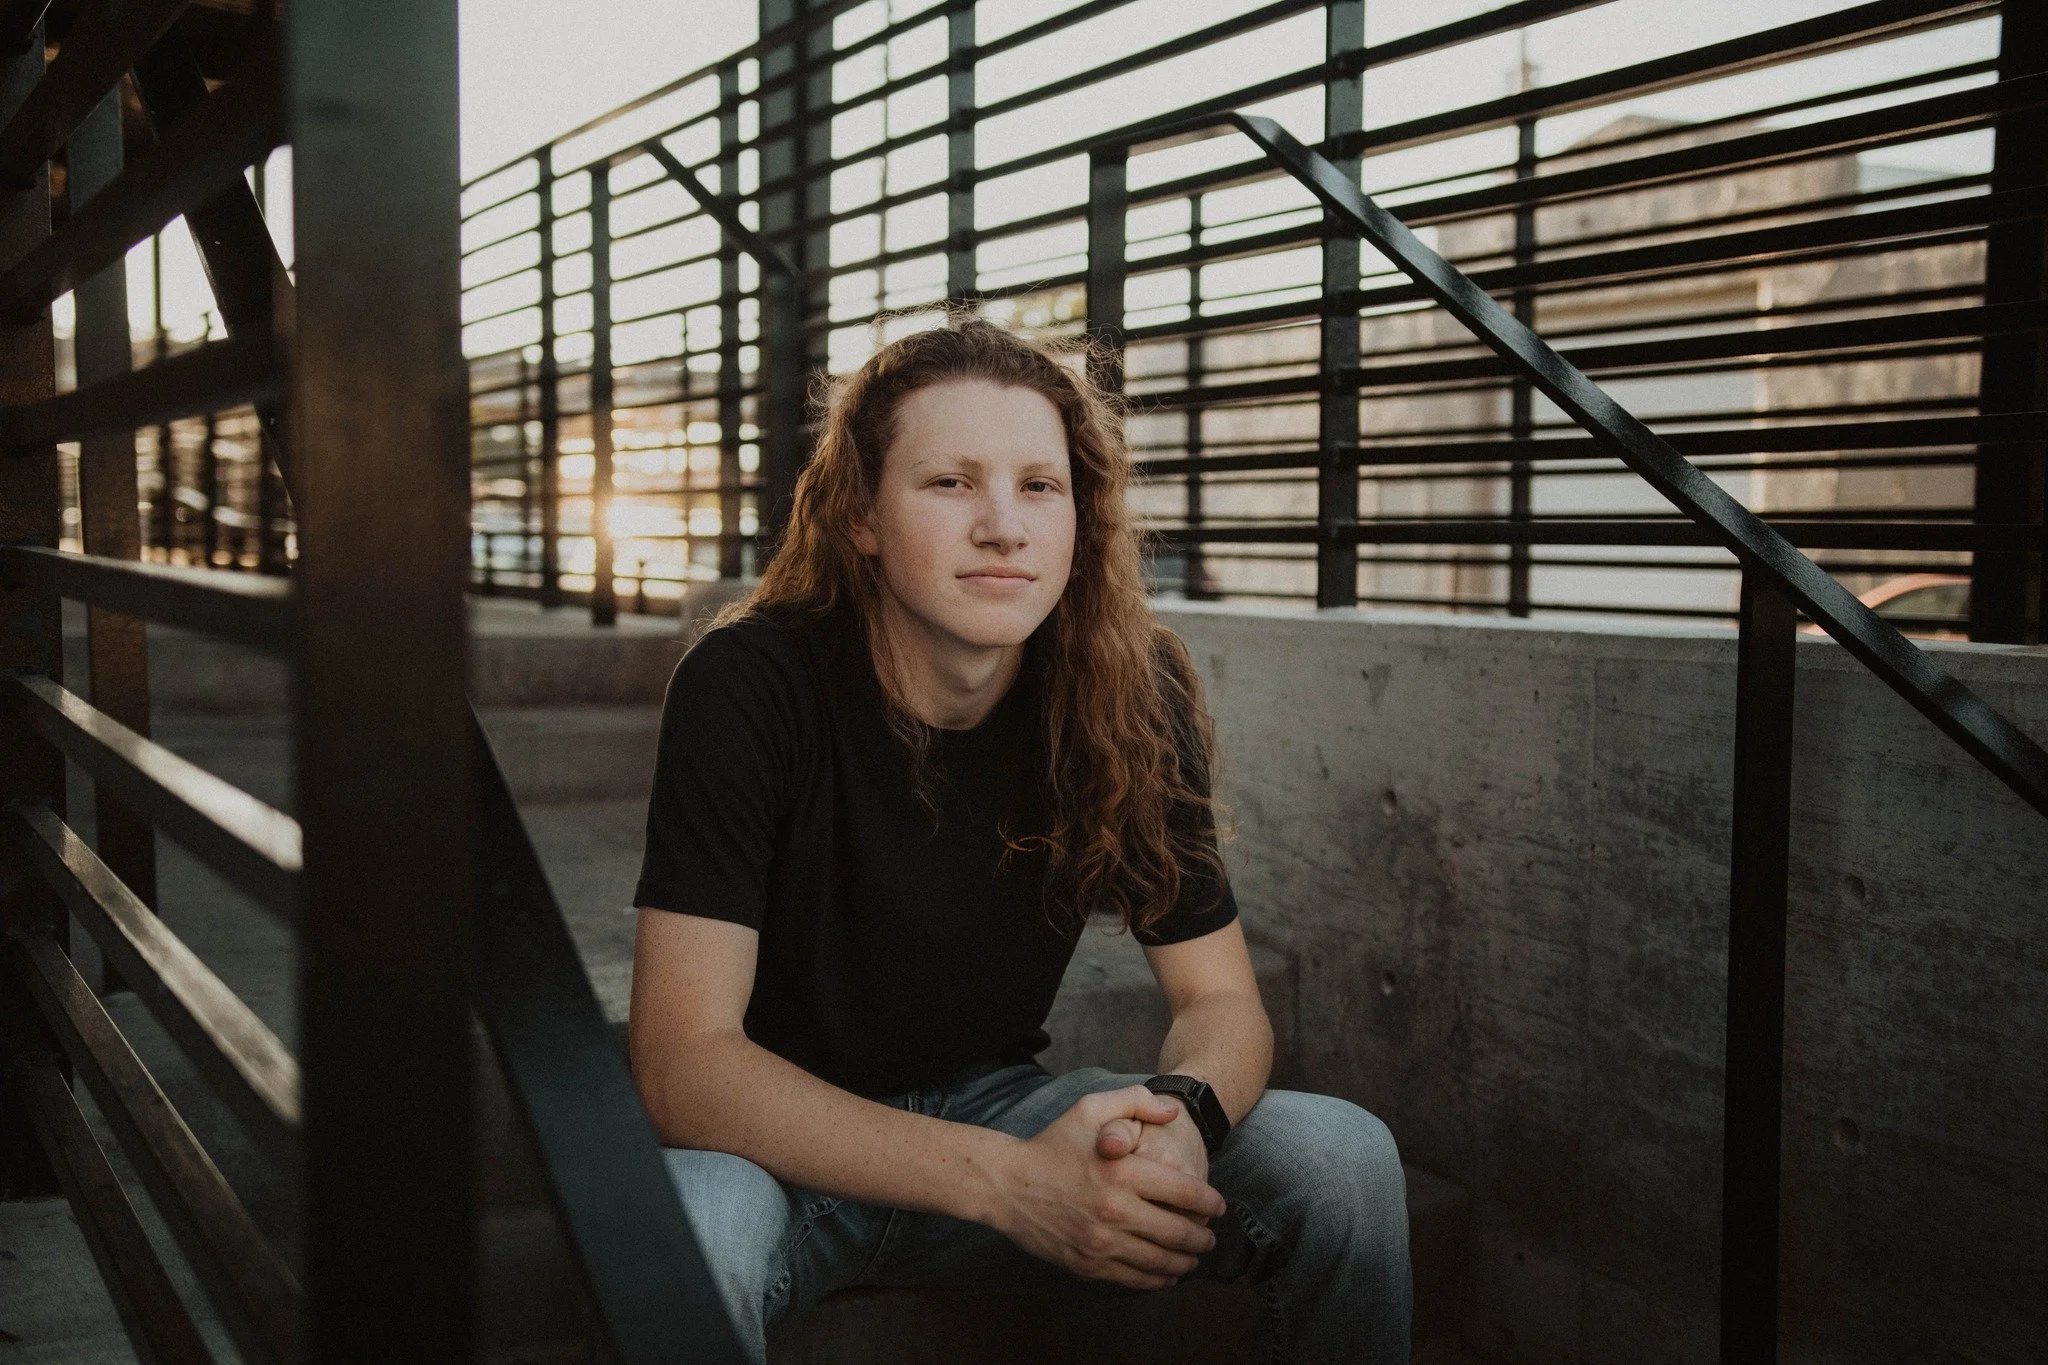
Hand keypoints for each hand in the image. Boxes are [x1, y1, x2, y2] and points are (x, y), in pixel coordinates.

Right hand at [986, 1086, 1226, 1289]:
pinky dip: (1157, 1280)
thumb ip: (1136, 1102)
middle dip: (1202, 1238)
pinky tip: (1167, 1274)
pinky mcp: (1088, 1264)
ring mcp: (1101, 1241)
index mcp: (1122, 1171)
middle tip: (1211, 1238)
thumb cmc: (1051, 1143)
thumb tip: (1175, 1113)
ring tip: (1194, 1258)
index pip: (1184, 1192)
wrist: (1006, 1184)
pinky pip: (1134, 1278)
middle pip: (1178, 1232)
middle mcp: (1115, 1210)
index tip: (1220, 1206)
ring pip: (1160, 1261)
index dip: (1210, 1202)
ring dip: (1185, 1262)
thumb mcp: (1089, 1108)